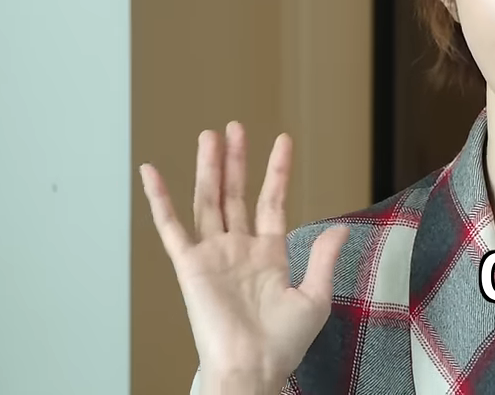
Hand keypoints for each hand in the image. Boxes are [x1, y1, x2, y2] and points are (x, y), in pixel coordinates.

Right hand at [139, 123, 349, 389]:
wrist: (254, 366)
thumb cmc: (284, 344)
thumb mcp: (316, 296)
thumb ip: (325, 258)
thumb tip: (341, 227)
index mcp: (269, 256)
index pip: (271, 202)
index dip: (276, 172)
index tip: (281, 141)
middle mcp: (238, 250)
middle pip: (235, 194)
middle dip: (236, 160)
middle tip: (234, 127)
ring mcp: (213, 255)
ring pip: (208, 200)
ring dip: (208, 168)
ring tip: (209, 135)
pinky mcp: (189, 265)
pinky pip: (170, 226)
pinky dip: (159, 198)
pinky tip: (152, 172)